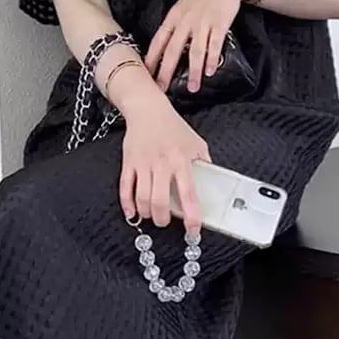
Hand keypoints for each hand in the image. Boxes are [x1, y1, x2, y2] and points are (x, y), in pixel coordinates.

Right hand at [119, 96, 210, 233]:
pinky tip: (132, 213)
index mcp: (181, 160)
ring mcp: (143, 164)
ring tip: (153, 216)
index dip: (191, 216)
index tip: (193, 230)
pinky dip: (127, 204)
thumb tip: (213, 185)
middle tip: (167, 222)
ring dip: (147, 213)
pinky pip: (125, 188)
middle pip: (159, 201)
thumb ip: (204, 164)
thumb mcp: (197, 143)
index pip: (188, 193)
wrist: (148, 109)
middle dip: (163, 219)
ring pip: (141, 198)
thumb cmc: (174, 127)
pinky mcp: (128, 163)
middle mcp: (161, 164)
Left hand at [145, 0, 257, 92]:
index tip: (145, 75)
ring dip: (194, 71)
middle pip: (173, 50)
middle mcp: (185, 21)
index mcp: (173, 17)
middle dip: (166, 72)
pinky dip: (212, 59)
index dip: (151, 59)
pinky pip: (215, 44)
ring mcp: (203, 23)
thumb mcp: (182, 7)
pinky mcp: (220, 23)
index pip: (158, 41)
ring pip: (195, 51)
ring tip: (192, 88)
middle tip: (162, 89)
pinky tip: (211, 72)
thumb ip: (174, 27)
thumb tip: (165, 50)